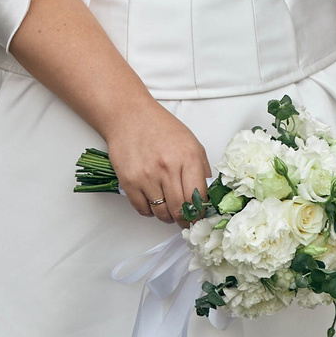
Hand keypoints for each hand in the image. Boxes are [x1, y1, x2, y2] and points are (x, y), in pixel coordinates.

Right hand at [104, 104, 211, 223]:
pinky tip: (152, 202)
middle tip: (185, 220)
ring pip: (161, 213)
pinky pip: (142, 209)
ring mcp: (147, 176)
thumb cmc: (160, 128)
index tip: (199, 216)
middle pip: (180, 210)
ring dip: (167, 217)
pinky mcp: (129, 181)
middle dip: (185, 220)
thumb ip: (201, 169)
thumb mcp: (190, 142)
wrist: (129, 116)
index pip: (199, 197)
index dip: (200, 212)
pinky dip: (149, 211)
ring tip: (168, 209)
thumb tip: (206, 195)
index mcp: (188, 157)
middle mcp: (168, 168)